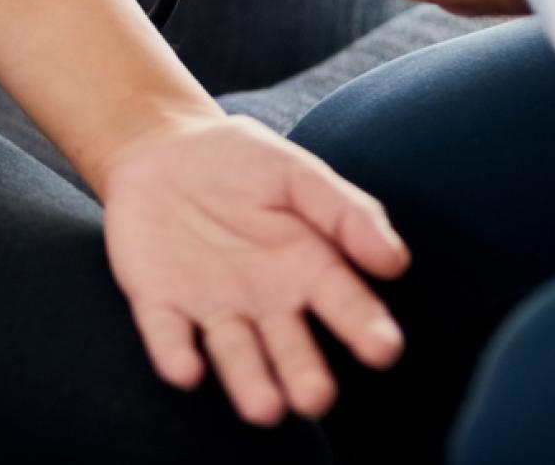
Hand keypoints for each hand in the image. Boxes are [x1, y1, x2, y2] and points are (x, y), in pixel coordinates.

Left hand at [102, 113, 410, 424]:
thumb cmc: (239, 162)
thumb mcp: (295, 171)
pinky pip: (168, 333)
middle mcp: (267, 303)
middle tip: (314, 398)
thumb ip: (343, 212)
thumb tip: (395, 261)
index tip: (383, 350)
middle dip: (303, 374)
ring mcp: (213, 307)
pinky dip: (175, 353)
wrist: (159, 147)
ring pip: (235, 353)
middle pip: (290, 348)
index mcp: (310, 268)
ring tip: (263, 408)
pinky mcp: (160, 303)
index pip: (345, 305)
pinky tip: (186, 370)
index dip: (365, 328)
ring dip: (247, 381)